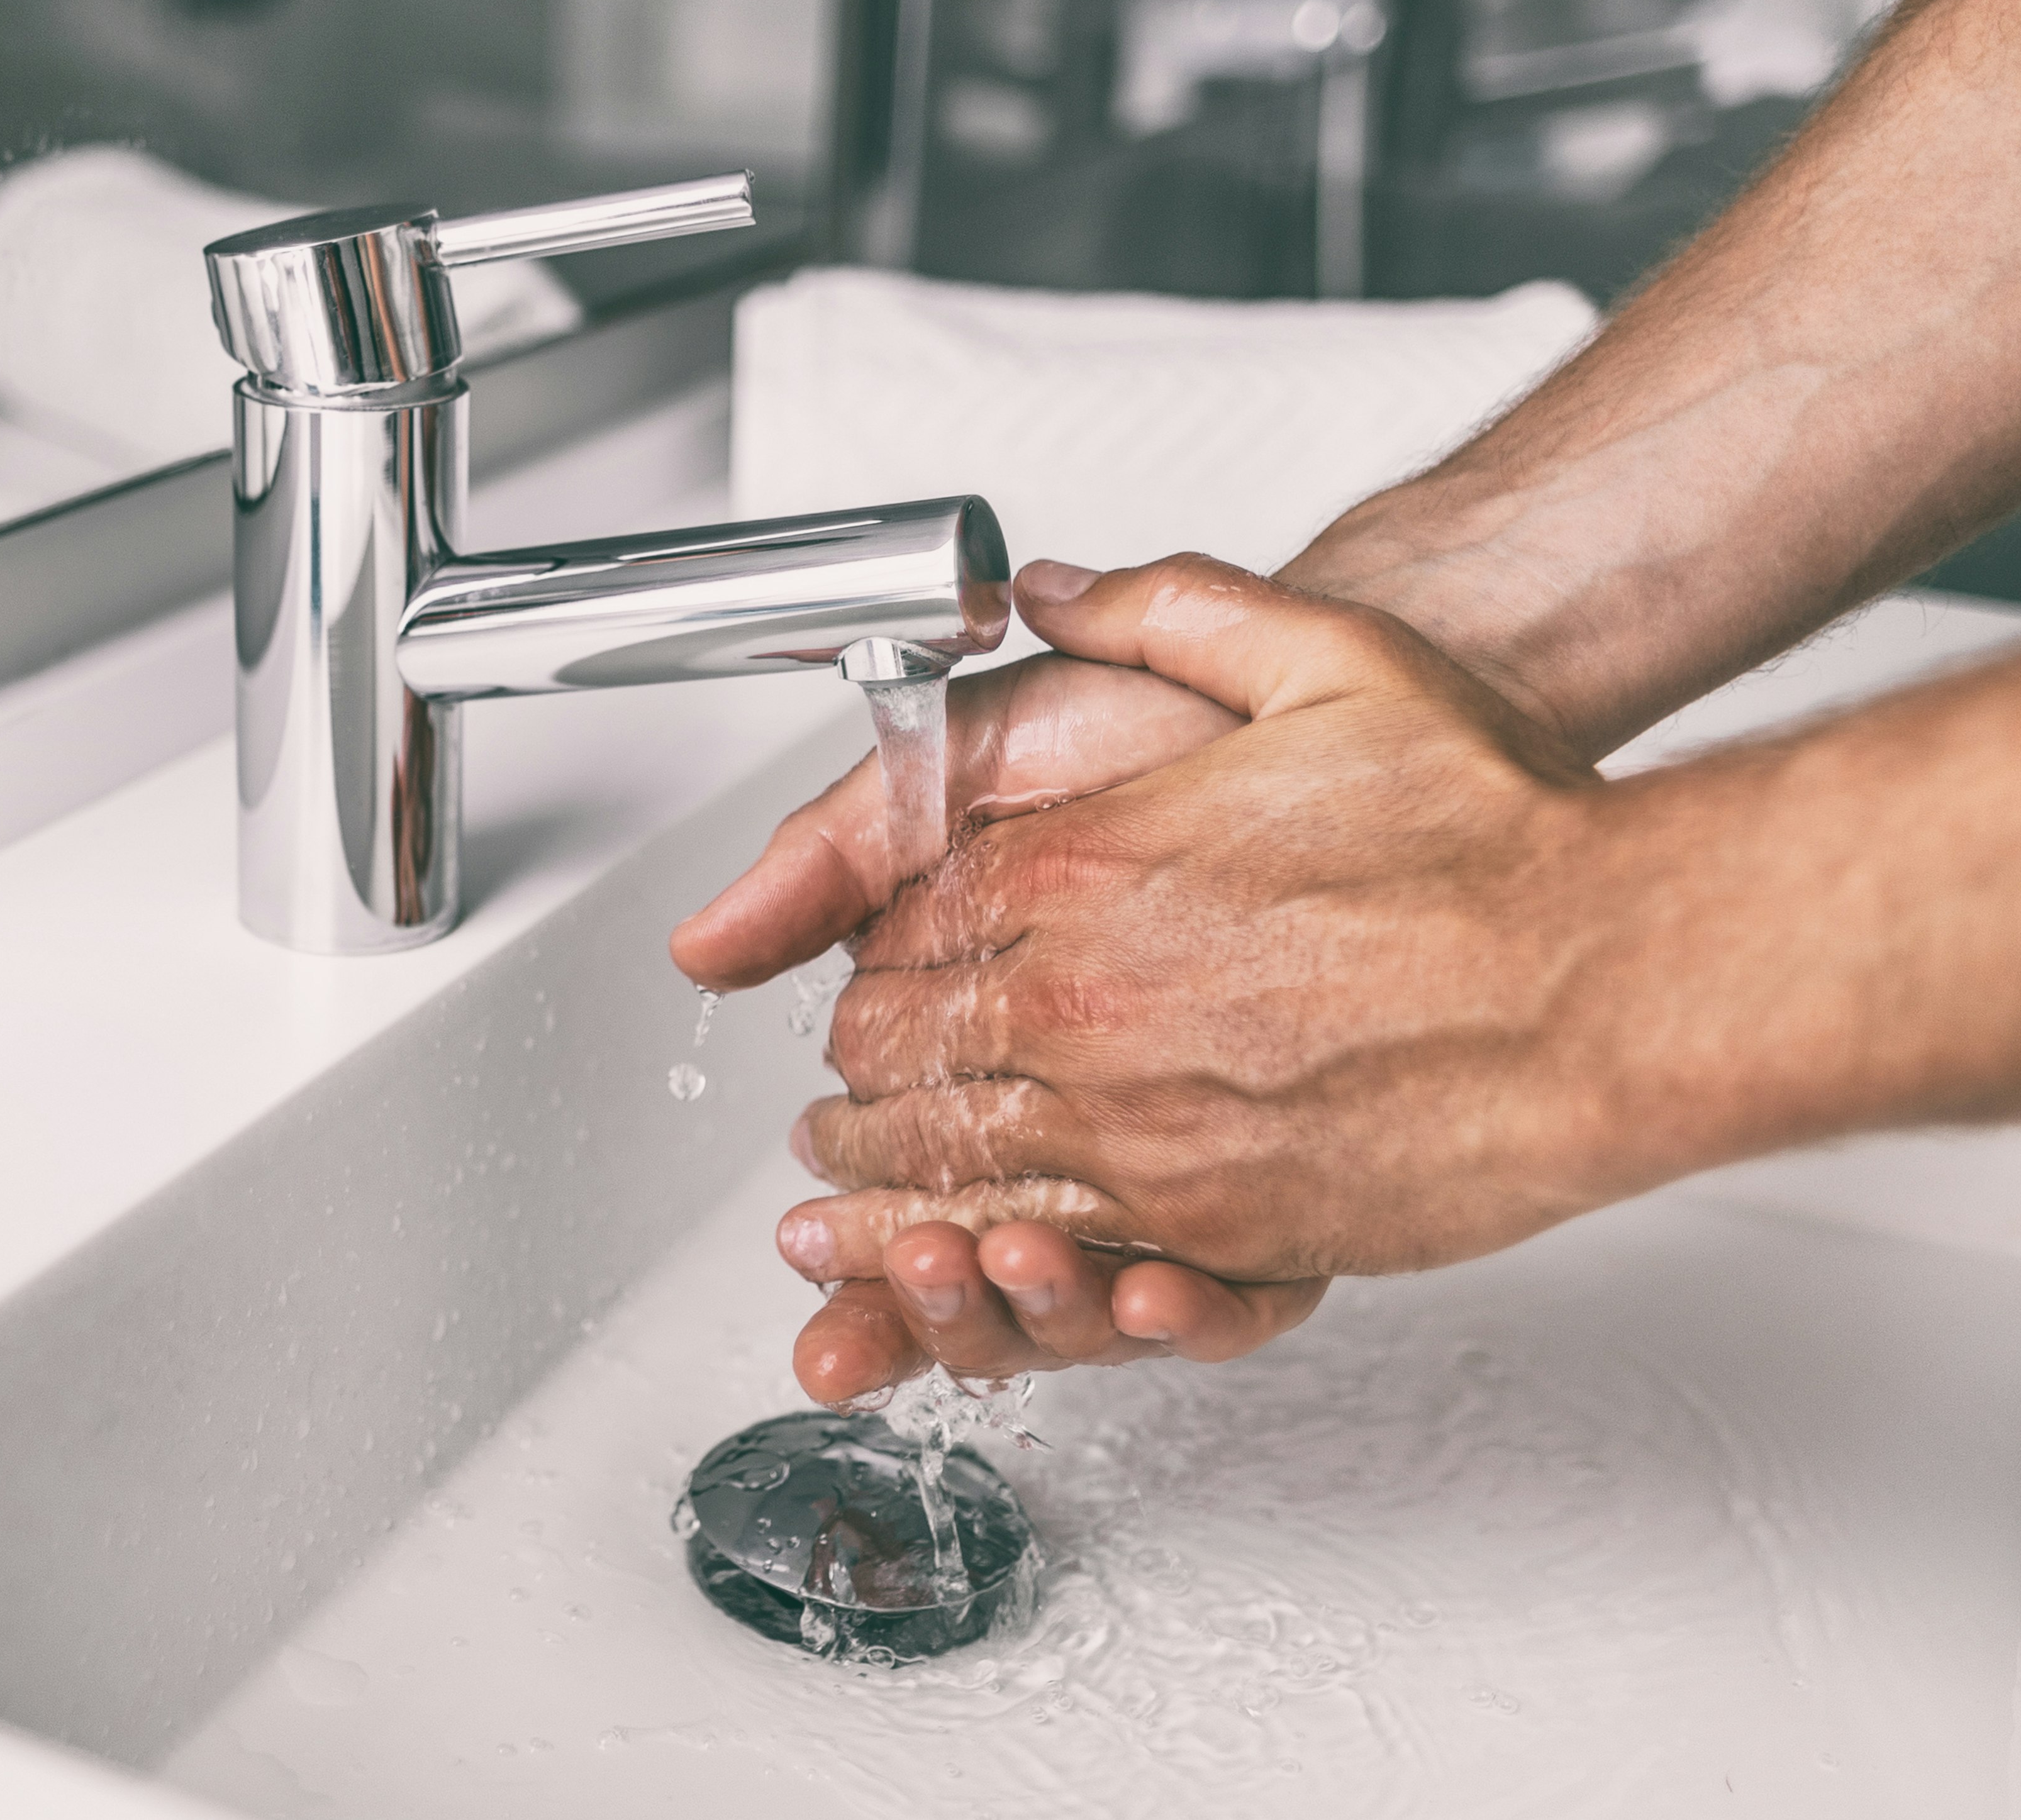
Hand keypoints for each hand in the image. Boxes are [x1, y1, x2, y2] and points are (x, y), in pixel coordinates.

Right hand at [673, 624, 1312, 1404]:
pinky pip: (1230, 1302)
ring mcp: (1177, 1160)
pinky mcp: (1282, 1191)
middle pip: (976, 1268)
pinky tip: (1151, 1289)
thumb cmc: (1151, 727)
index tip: (813, 1237)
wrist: (1317, 704)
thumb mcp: (969, 763)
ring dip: (1031, 1310)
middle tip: (905, 1264)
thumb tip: (703, 949)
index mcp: (981, 1038)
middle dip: (927, 1296)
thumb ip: (833, 853)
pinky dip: (1184, 1316)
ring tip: (1009, 1263)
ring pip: (1082, 1302)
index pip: (890, 1182)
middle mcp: (1076, 1113)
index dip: (845, 1234)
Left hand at [775, 555, 1656, 1395]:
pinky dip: (985, 1252)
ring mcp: (1143, 1124)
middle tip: (850, 1085)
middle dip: (861, 1068)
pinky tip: (971, 1250)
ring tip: (865, 1187)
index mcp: (1089, 866)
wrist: (1618, 973)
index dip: (871, 945)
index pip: (899, 918)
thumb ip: (1165, 610)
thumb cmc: (1497, 830)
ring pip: (945, 1165)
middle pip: (894, 1051)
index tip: (876, 962)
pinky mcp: (1213, 1223)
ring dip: (889, 1176)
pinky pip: (1048, 1251)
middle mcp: (1089, 1000)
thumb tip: (1051, 587)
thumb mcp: (1327, 656)